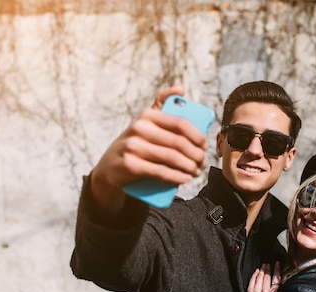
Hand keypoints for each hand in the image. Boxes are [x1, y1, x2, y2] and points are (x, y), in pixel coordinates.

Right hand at [90, 85, 208, 214]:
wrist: (110, 167)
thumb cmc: (135, 143)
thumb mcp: (145, 123)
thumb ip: (162, 104)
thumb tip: (180, 89)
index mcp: (148, 115)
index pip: (181, 124)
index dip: (198, 136)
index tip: (205, 146)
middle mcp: (139, 128)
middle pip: (179, 142)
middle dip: (197, 155)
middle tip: (202, 163)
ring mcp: (133, 146)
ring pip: (172, 158)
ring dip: (190, 167)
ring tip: (196, 172)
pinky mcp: (130, 165)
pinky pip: (160, 171)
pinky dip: (176, 177)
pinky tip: (185, 179)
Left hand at [247, 262, 279, 291]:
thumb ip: (274, 291)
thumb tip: (275, 281)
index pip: (277, 278)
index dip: (277, 270)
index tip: (277, 263)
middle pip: (268, 276)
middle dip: (268, 268)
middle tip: (268, 264)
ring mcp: (258, 291)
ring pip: (261, 277)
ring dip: (262, 270)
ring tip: (263, 266)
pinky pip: (253, 280)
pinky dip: (255, 274)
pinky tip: (256, 271)